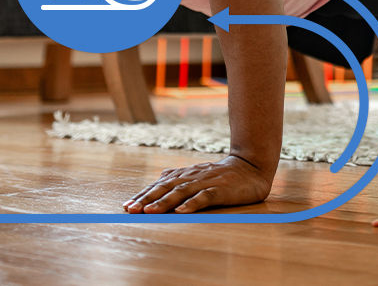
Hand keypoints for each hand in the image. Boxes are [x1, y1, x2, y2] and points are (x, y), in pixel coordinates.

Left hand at [123, 155, 272, 213]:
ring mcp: (206, 182)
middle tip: (131, 208)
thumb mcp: (198, 174)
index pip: (159, 184)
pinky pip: (205, 197)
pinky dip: (192, 203)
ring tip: (150, 211)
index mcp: (185, 174)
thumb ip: (180, 177)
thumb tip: (159, 179)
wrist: (251, 167)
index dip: (143, 194)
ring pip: (182, 191)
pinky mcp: (221, 189)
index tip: (127, 205)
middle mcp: (192, 176)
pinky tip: (182, 211)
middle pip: (166, 187)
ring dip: (164, 201)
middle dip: (147, 198)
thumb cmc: (222, 175)